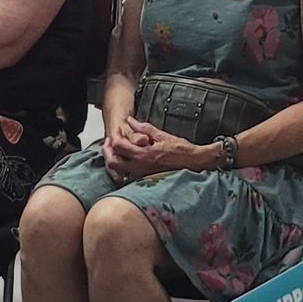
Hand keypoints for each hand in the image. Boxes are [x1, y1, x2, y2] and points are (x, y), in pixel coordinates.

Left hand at [102, 117, 218, 180]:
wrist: (193, 163)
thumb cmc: (180, 150)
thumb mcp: (161, 135)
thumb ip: (143, 128)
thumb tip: (131, 121)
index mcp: (143, 155)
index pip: (118, 146)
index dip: (115, 136)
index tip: (118, 131)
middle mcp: (140, 168)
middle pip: (113, 161)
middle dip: (108, 150)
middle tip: (112, 141)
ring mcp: (141, 176)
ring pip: (117, 171)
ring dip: (114, 159)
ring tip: (117, 150)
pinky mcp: (145, 180)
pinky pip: (126, 176)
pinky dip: (122, 169)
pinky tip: (126, 160)